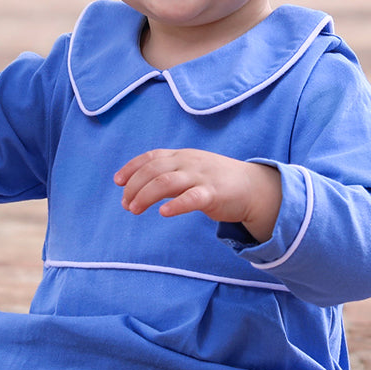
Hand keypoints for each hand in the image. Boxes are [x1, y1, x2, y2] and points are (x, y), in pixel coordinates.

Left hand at [113, 148, 282, 241]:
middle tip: (126, 204)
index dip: (132, 168)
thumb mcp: (191, 170)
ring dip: (146, 196)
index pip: (151, 157)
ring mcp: (201, 176)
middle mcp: (189, 162)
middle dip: (134, 186)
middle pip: (154, 170)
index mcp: (182, 156)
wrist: (253, 187)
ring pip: (166, 182)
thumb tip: (138, 188)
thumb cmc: (216, 181)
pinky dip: (176, 205)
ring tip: (134, 210)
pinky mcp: (214, 193)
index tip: (117, 182)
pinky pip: (192, 197)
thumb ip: (169, 173)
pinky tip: (164, 213)